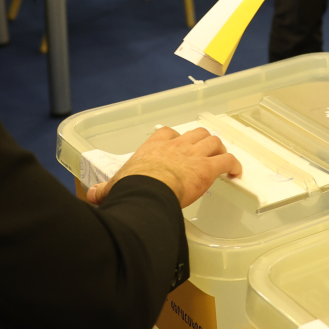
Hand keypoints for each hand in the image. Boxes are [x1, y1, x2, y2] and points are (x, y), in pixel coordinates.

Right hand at [87, 126, 241, 208]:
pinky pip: (227, 161)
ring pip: (213, 142)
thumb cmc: (132, 187)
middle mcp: (177, 146)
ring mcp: (194, 155)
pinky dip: (234, 165)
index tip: (177, 145)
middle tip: (206, 152)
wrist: (148, 191)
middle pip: (196, 133)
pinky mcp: (208, 168)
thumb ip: (105, 188)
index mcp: (155, 147)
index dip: (175, 138)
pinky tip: (236, 172)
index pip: (168, 133)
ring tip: (222, 159)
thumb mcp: (116, 184)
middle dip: (203, 140)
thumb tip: (92, 194)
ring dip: (219, 149)